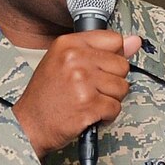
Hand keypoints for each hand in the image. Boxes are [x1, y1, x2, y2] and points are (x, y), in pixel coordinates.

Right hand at [11, 30, 142, 156]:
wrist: (29, 124)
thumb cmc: (46, 95)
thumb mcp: (65, 62)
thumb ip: (100, 50)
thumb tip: (135, 42)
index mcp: (68, 44)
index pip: (114, 39)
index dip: (113, 57)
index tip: (101, 68)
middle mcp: (75, 59)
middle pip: (122, 65)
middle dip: (112, 81)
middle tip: (90, 89)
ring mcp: (82, 81)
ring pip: (122, 87)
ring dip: (110, 99)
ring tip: (88, 101)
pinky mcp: (89, 104)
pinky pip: (116, 107)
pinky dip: (106, 115)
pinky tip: (89, 113)